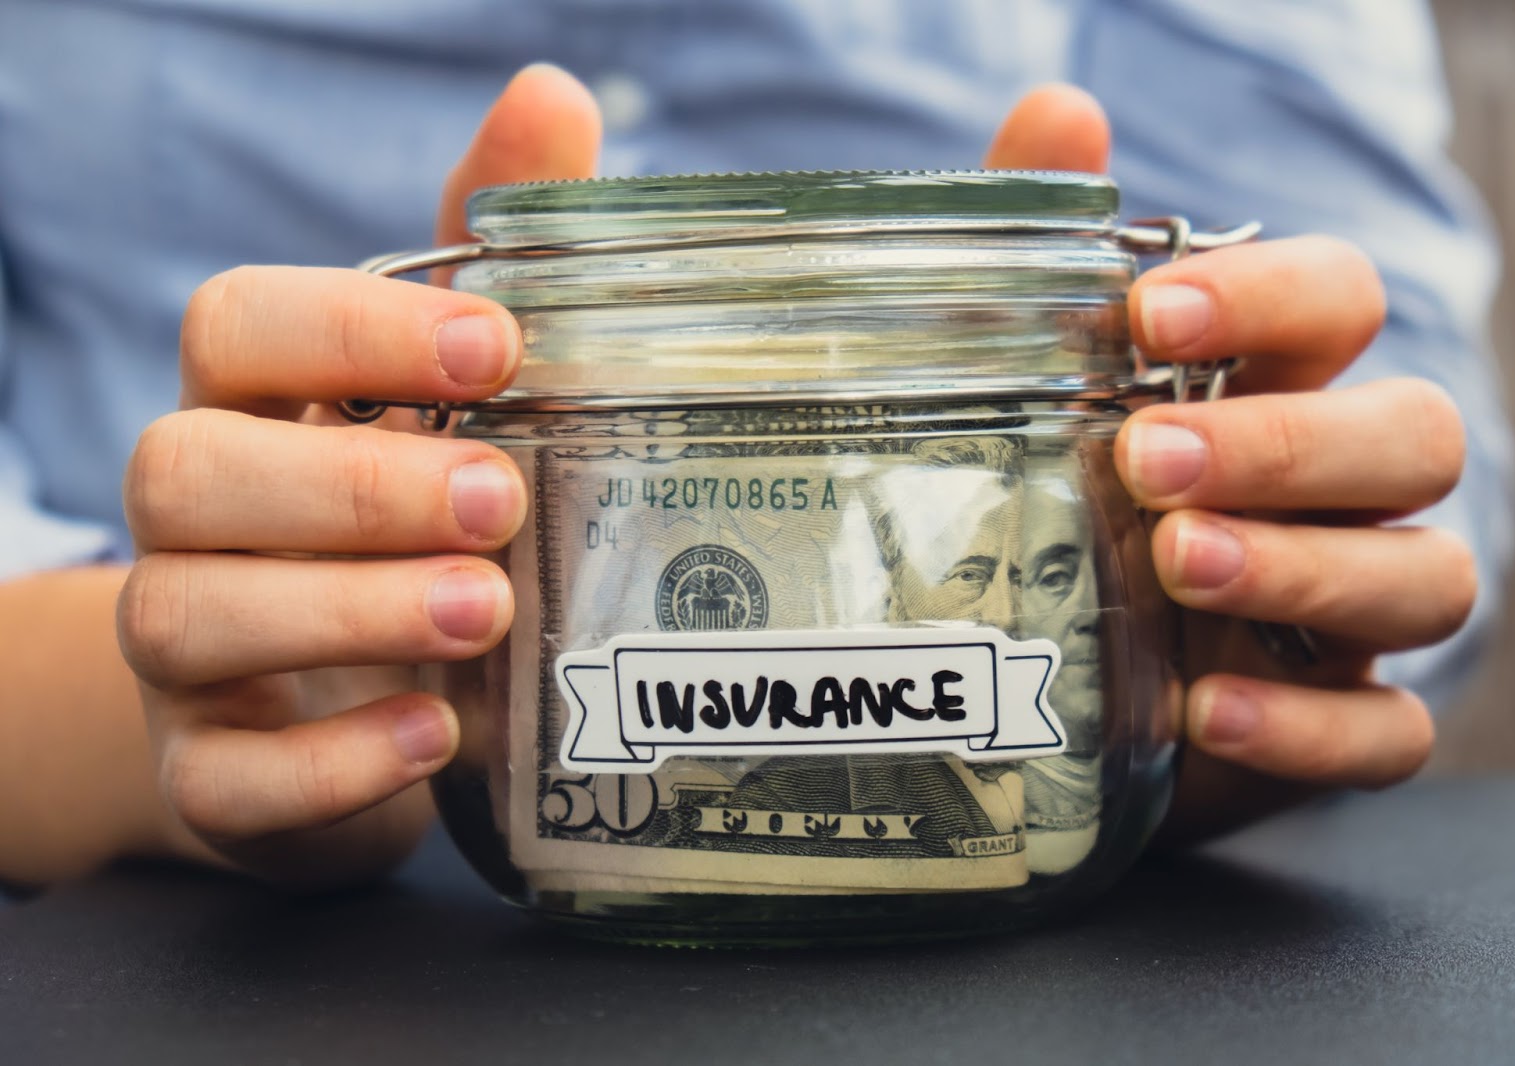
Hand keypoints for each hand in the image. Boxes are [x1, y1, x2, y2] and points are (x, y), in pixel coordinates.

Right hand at [117, 66, 603, 886]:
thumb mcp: (446, 398)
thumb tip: (557, 96)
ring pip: (188, 615)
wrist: (335, 708)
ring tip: (488, 612)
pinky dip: (328, 761)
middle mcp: (199, 521)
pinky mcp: (212, 775)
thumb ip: (483, 257)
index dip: (349, 331)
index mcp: (259, 408)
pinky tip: (435, 736)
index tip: (498, 350)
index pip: (234, 327)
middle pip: (188, 470)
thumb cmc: (402, 524)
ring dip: (343, 610)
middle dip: (349, 484)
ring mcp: (190, 656)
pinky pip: (225, 778)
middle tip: (500, 501)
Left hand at [986, 87, 1473, 839]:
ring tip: (1176, 569)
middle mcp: (1331, 494)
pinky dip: (1308, 728)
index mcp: (1266, 388)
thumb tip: (1060, 116)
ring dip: (1313, 569)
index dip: (1272, 297)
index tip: (1147, 316)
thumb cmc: (1036, 506)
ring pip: (1432, 580)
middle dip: (1289, 445)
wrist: (1014, 680)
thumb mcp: (1012, 382)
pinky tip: (1202, 711)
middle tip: (1149, 463)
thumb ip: (1038, 249)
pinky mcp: (1325, 725)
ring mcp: (1343, 614)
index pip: (1338, 302)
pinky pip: (1386, 734)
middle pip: (1415, 437)